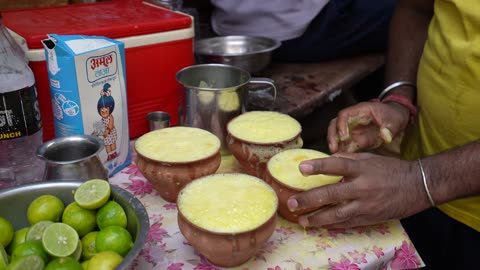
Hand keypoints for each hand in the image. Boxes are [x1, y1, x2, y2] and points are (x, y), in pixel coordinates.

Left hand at [286, 152, 430, 228]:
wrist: (418, 186)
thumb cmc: (391, 169)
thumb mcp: (370, 158)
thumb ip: (347, 158)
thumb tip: (327, 159)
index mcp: (362, 168)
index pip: (337, 165)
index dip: (319, 166)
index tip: (301, 168)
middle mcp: (362, 187)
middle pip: (332, 194)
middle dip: (309, 200)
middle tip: (292, 203)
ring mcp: (366, 205)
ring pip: (337, 215)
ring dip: (317, 218)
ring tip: (302, 220)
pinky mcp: (370, 218)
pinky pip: (347, 223)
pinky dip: (332, 225)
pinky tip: (320, 226)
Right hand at [328, 101, 409, 152]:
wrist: (395, 120)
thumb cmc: (393, 115)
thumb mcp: (395, 120)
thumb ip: (390, 128)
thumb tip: (386, 136)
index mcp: (360, 111)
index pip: (344, 115)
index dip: (341, 125)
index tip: (344, 136)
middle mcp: (352, 120)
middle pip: (335, 125)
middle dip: (332, 136)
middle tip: (334, 149)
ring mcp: (352, 130)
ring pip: (336, 135)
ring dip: (335, 145)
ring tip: (335, 156)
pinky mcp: (355, 139)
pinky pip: (344, 145)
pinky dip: (342, 152)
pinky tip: (342, 160)